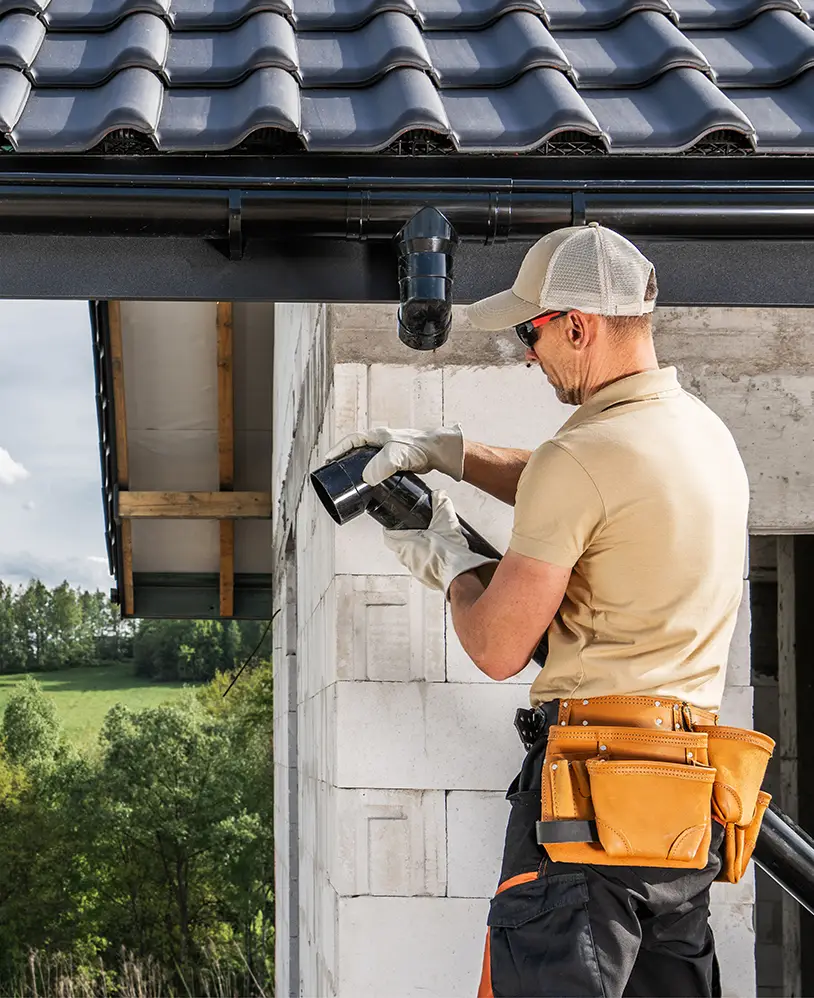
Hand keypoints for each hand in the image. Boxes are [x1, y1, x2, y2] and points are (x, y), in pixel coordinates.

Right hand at [325, 425, 464, 486]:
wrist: (437, 453)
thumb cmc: (419, 448)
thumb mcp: (397, 456)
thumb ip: (382, 466)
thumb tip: (367, 478)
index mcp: (376, 436)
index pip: (350, 441)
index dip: (338, 450)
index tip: (328, 460)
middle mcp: (380, 442)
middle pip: (356, 450)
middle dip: (345, 459)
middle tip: (335, 471)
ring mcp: (388, 451)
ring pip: (367, 459)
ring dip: (358, 468)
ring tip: (350, 480)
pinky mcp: (395, 461)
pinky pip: (377, 467)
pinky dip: (371, 474)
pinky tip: (371, 483)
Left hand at [383, 490, 497, 596]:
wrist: (461, 576)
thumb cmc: (449, 555)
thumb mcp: (446, 521)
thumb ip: (441, 504)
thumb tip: (439, 495)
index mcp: (406, 545)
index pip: (388, 536)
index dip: (390, 528)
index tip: (393, 523)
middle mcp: (408, 560)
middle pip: (399, 547)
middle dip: (406, 538)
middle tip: (415, 530)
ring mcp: (417, 572)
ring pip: (411, 558)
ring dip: (418, 550)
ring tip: (430, 541)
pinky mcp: (428, 579)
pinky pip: (423, 567)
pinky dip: (428, 560)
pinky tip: (440, 554)